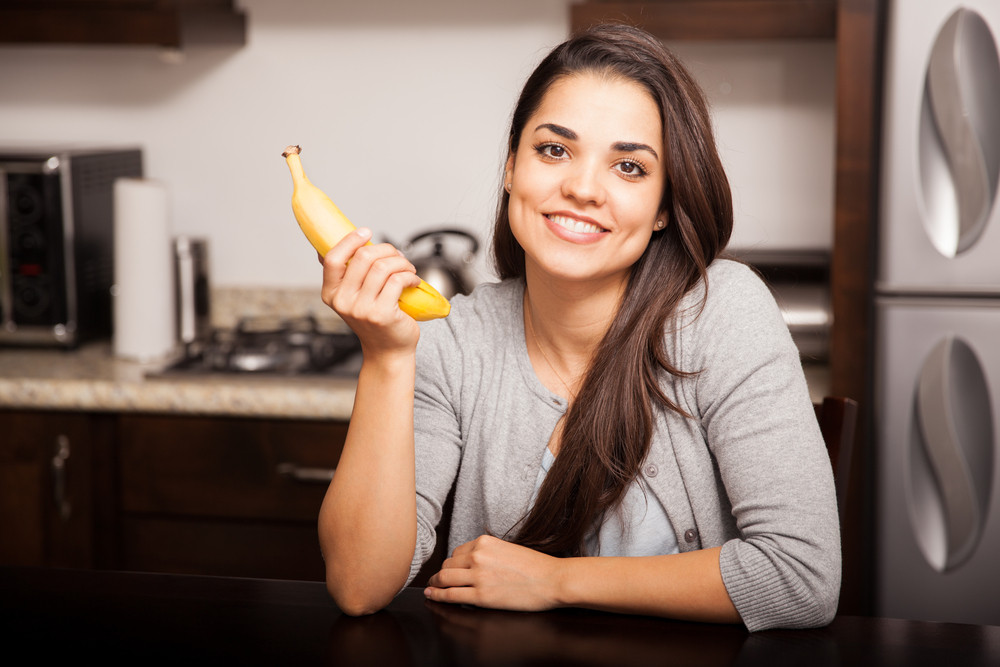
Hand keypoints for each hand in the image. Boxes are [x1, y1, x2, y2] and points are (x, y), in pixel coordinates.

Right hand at [320, 228, 421, 355]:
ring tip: (408, 268)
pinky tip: (413, 281)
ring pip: (383, 267)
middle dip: (386, 250)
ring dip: (401, 262)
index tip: (366, 231)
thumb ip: (347, 273)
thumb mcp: (353, 296)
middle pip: (363, 257)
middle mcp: (342, 302)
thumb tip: (339, 239)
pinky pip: (397, 280)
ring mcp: (361, 309)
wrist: (388, 350)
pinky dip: (410, 276)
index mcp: (330, 294)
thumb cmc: (374, 319)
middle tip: (398, 255)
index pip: (332, 258)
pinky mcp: (381, 314)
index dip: (349, 240)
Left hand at [424, 535, 561, 610]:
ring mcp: (478, 576)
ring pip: (444, 578)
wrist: (552, 580)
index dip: (452, 563)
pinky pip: (451, 595)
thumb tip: (473, 561)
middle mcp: (478, 556)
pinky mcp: (481, 596)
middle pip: (447, 564)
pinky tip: (433, 596)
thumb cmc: (536, 567)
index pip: (457, 552)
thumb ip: (488, 552)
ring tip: (432, 588)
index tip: (449, 569)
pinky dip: (438, 596)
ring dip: (435, 584)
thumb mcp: (508, 549)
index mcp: (484, 542)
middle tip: (437, 580)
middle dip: (441, 573)